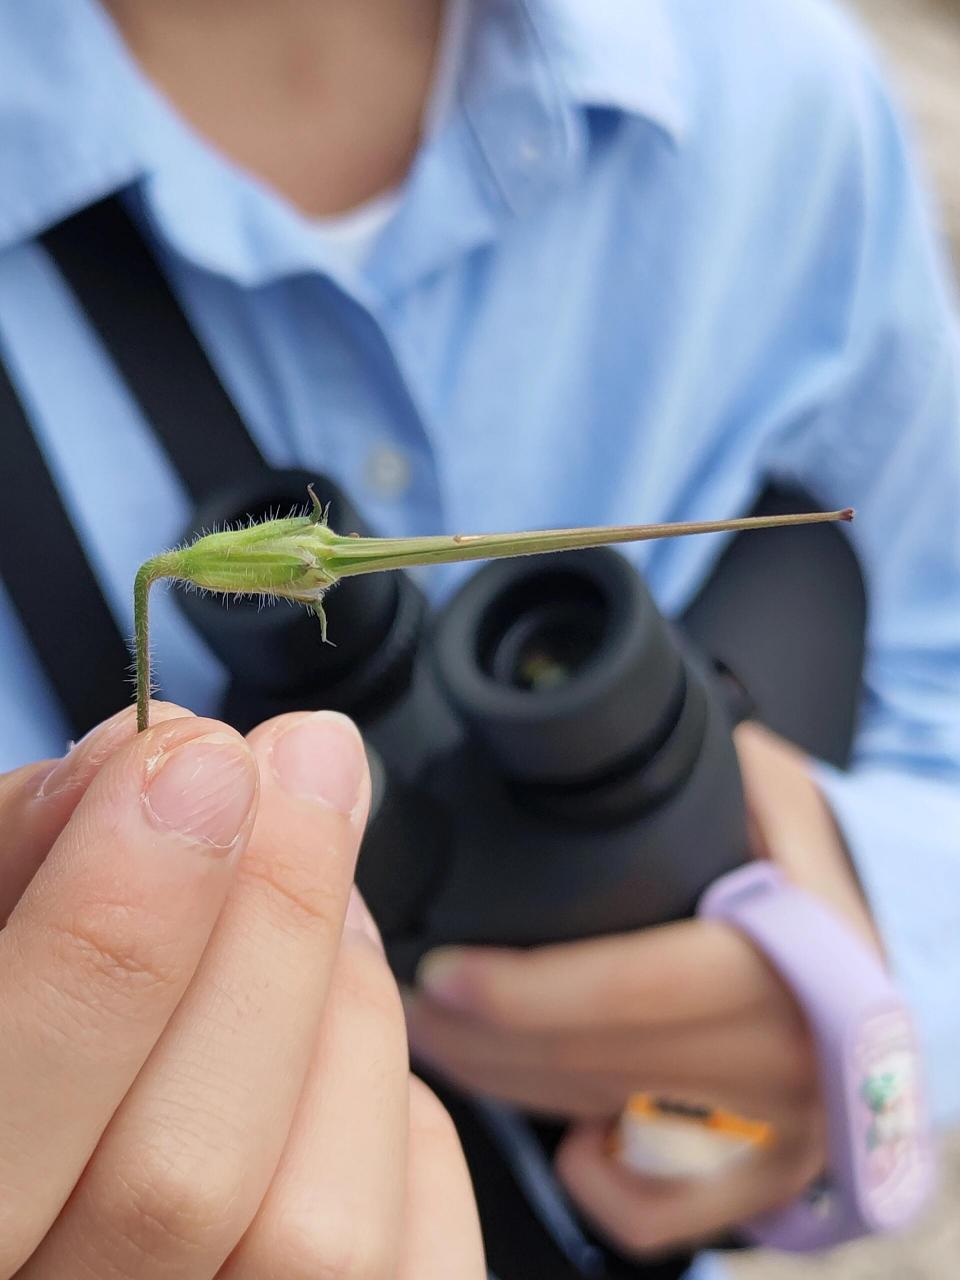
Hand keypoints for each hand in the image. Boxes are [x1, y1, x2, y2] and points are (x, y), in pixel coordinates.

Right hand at [0, 701, 483, 1279]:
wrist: (61, 1179)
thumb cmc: (31, 1050)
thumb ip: (37, 860)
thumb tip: (167, 762)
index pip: (11, 1105)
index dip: (113, 920)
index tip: (196, 765)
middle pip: (186, 1171)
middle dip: (269, 927)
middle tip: (307, 766)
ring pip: (318, 1226)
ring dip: (345, 1009)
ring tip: (326, 896)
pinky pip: (415, 1259)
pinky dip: (399, 1118)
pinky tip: (345, 1036)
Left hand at [403, 721, 878, 1256]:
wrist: (863, 971)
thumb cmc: (803, 869)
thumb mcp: (772, 790)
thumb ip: (712, 761)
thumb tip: (600, 720)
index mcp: (802, 945)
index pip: (649, 983)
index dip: (537, 987)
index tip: (444, 969)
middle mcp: (797, 1049)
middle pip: (607, 1061)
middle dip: (487, 1037)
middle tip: (401, 995)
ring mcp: (781, 1126)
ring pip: (611, 1121)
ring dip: (505, 1086)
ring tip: (429, 1034)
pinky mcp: (761, 1179)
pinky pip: (660, 1211)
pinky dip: (594, 1184)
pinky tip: (547, 1133)